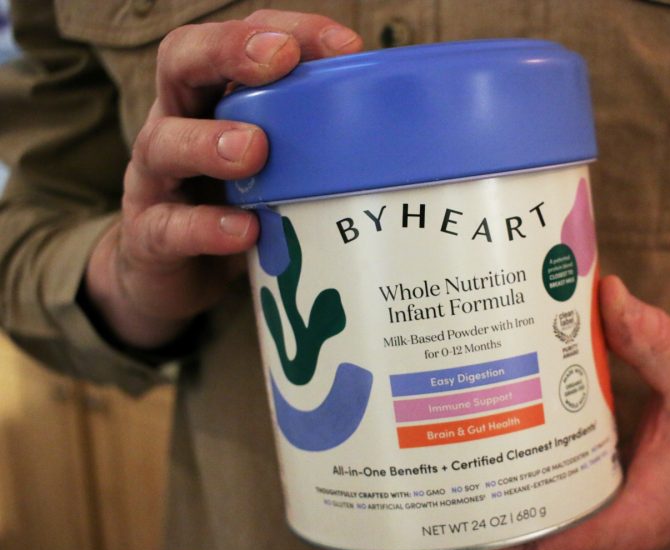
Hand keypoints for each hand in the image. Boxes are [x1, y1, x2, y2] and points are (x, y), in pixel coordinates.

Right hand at [84, 11, 361, 348]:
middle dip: (229, 50)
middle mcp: (175, 124)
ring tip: (253, 150)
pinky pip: (168, 228)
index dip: (287, 31)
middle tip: (280, 58)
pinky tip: (243, 230)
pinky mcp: (149, 238)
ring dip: (209, 141)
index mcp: (211, 99)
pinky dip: (206, 227)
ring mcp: (155, 181)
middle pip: (181, 62)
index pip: (239, 41)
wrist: (170, 277)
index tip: (346, 45)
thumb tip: (398, 134)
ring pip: (164, 143)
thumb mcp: (274, 169)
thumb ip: (313, 146)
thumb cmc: (234, 209)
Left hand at [390, 276, 669, 549]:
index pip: (534, 548)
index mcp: (620, 524)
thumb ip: (661, 346)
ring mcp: (584, 535)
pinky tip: (454, 474)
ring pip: (514, 538)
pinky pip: (528, 520)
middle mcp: (594, 543)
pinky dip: (492, 506)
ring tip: (406, 490)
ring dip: (465, 521)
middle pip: (508, 549)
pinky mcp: (580, 517)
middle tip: (393, 500)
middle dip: (451, 534)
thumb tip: (609, 295)